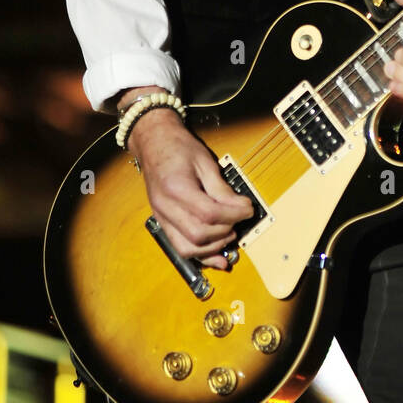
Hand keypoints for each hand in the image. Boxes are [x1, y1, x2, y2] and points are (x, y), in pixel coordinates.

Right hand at [127, 108, 252, 270]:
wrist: (154, 142)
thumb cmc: (178, 148)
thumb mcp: (205, 162)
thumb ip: (221, 189)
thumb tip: (241, 207)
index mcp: (176, 188)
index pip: (209, 213)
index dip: (233, 215)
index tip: (248, 209)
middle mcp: (165, 207)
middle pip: (199, 234)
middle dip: (225, 231)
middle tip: (240, 220)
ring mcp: (161, 217)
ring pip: (188, 248)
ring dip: (213, 247)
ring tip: (230, 234)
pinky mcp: (163, 222)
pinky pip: (180, 247)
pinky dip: (200, 256)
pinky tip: (217, 259)